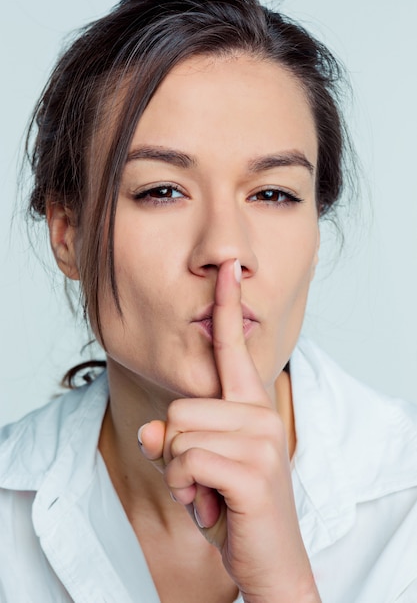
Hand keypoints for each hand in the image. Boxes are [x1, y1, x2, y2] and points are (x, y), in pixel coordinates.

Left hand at [139, 260, 319, 601]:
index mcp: (250, 404)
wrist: (269, 558)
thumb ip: (174, 439)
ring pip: (176, 435)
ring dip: (179, 474)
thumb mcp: (196, 467)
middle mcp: (259, 413)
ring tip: (209, 491)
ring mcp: (260, 439)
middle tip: (204, 480)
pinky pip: (184, 461)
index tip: (227, 267)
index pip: (233, 346)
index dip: (227, 304)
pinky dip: (183, 489)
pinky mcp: (253, 468)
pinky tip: (211, 505)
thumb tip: (154, 431)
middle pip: (177, 408)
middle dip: (175, 452)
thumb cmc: (233, 505)